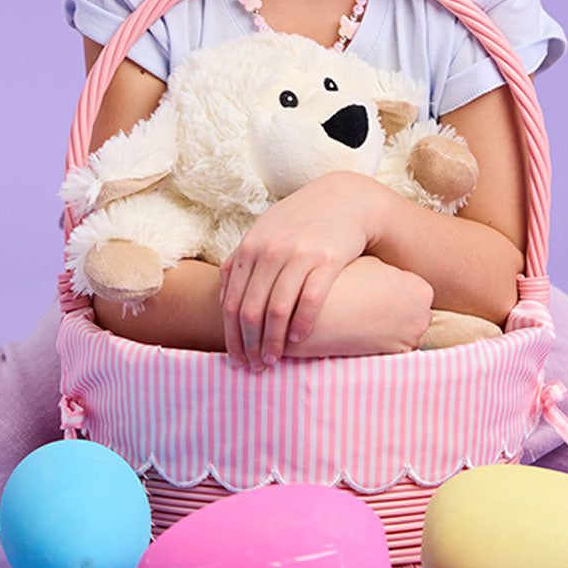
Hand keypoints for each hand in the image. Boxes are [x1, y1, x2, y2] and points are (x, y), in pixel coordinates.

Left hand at [219, 172, 382, 370]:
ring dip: (272, 341)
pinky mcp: (327, 260)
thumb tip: (222, 296)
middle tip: (253, 367)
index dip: (231, 336)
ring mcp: (298, 254)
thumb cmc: (300, 221)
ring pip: (277, 310)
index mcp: (251, 247)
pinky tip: (297, 340)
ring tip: (273, 359)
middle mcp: (270, 250)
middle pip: (250, 310)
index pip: (231, 302)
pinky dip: (301, 325)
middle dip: (249, 344)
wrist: (345, 199)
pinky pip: (310, 301)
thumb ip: (242, 261)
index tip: (236, 358)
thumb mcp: (265, 232)